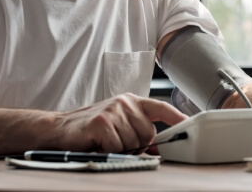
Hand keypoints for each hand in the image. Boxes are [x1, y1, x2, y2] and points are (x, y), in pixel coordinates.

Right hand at [53, 93, 186, 153]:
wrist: (60, 128)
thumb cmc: (93, 128)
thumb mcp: (119, 123)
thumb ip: (140, 129)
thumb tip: (160, 146)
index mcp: (132, 101)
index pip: (161, 108)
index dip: (177, 118)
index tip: (191, 126)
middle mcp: (125, 102)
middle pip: (148, 134)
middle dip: (136, 144)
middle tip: (117, 141)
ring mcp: (113, 110)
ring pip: (133, 142)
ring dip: (120, 148)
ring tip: (106, 141)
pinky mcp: (102, 122)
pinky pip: (117, 146)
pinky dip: (108, 150)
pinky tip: (98, 143)